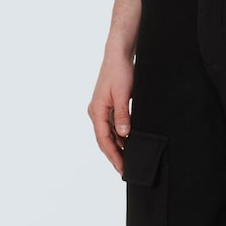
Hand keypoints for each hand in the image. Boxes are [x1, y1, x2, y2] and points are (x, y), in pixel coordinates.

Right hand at [87, 51, 133, 174]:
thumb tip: (124, 135)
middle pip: (104, 140)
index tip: (122, 168)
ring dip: (117, 147)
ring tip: (128, 160)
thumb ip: (122, 115)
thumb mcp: (122, 94)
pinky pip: (112, 126)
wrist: (118, 54)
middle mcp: (96, 112)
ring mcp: (101, 109)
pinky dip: (120, 136)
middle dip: (114, 156)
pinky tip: (129, 143)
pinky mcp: (108, 106)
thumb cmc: (120, 71)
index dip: (113, 155)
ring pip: (108, 134)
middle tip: (125, 170)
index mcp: (96, 110)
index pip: (104, 139)